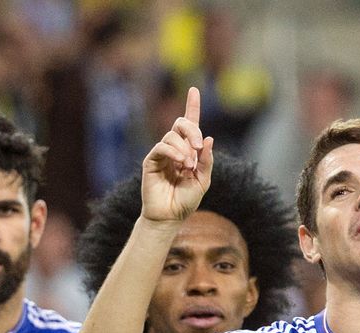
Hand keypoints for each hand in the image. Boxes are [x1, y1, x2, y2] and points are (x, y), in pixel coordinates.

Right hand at [141, 87, 213, 222]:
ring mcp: (162, 153)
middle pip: (181, 124)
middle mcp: (175, 148)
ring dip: (185, 148)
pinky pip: (162, 146)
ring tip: (188, 166)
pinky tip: (181, 163)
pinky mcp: (151, 160)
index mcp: (189, 151)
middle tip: (199, 147)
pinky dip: (173, 151)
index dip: (192, 106)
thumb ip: (207, 161)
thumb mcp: (203, 180)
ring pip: (172, 135)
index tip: (194, 90)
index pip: (190, 124)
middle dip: (192, 130)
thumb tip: (208, 138)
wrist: (170, 216)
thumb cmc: (186, 200)